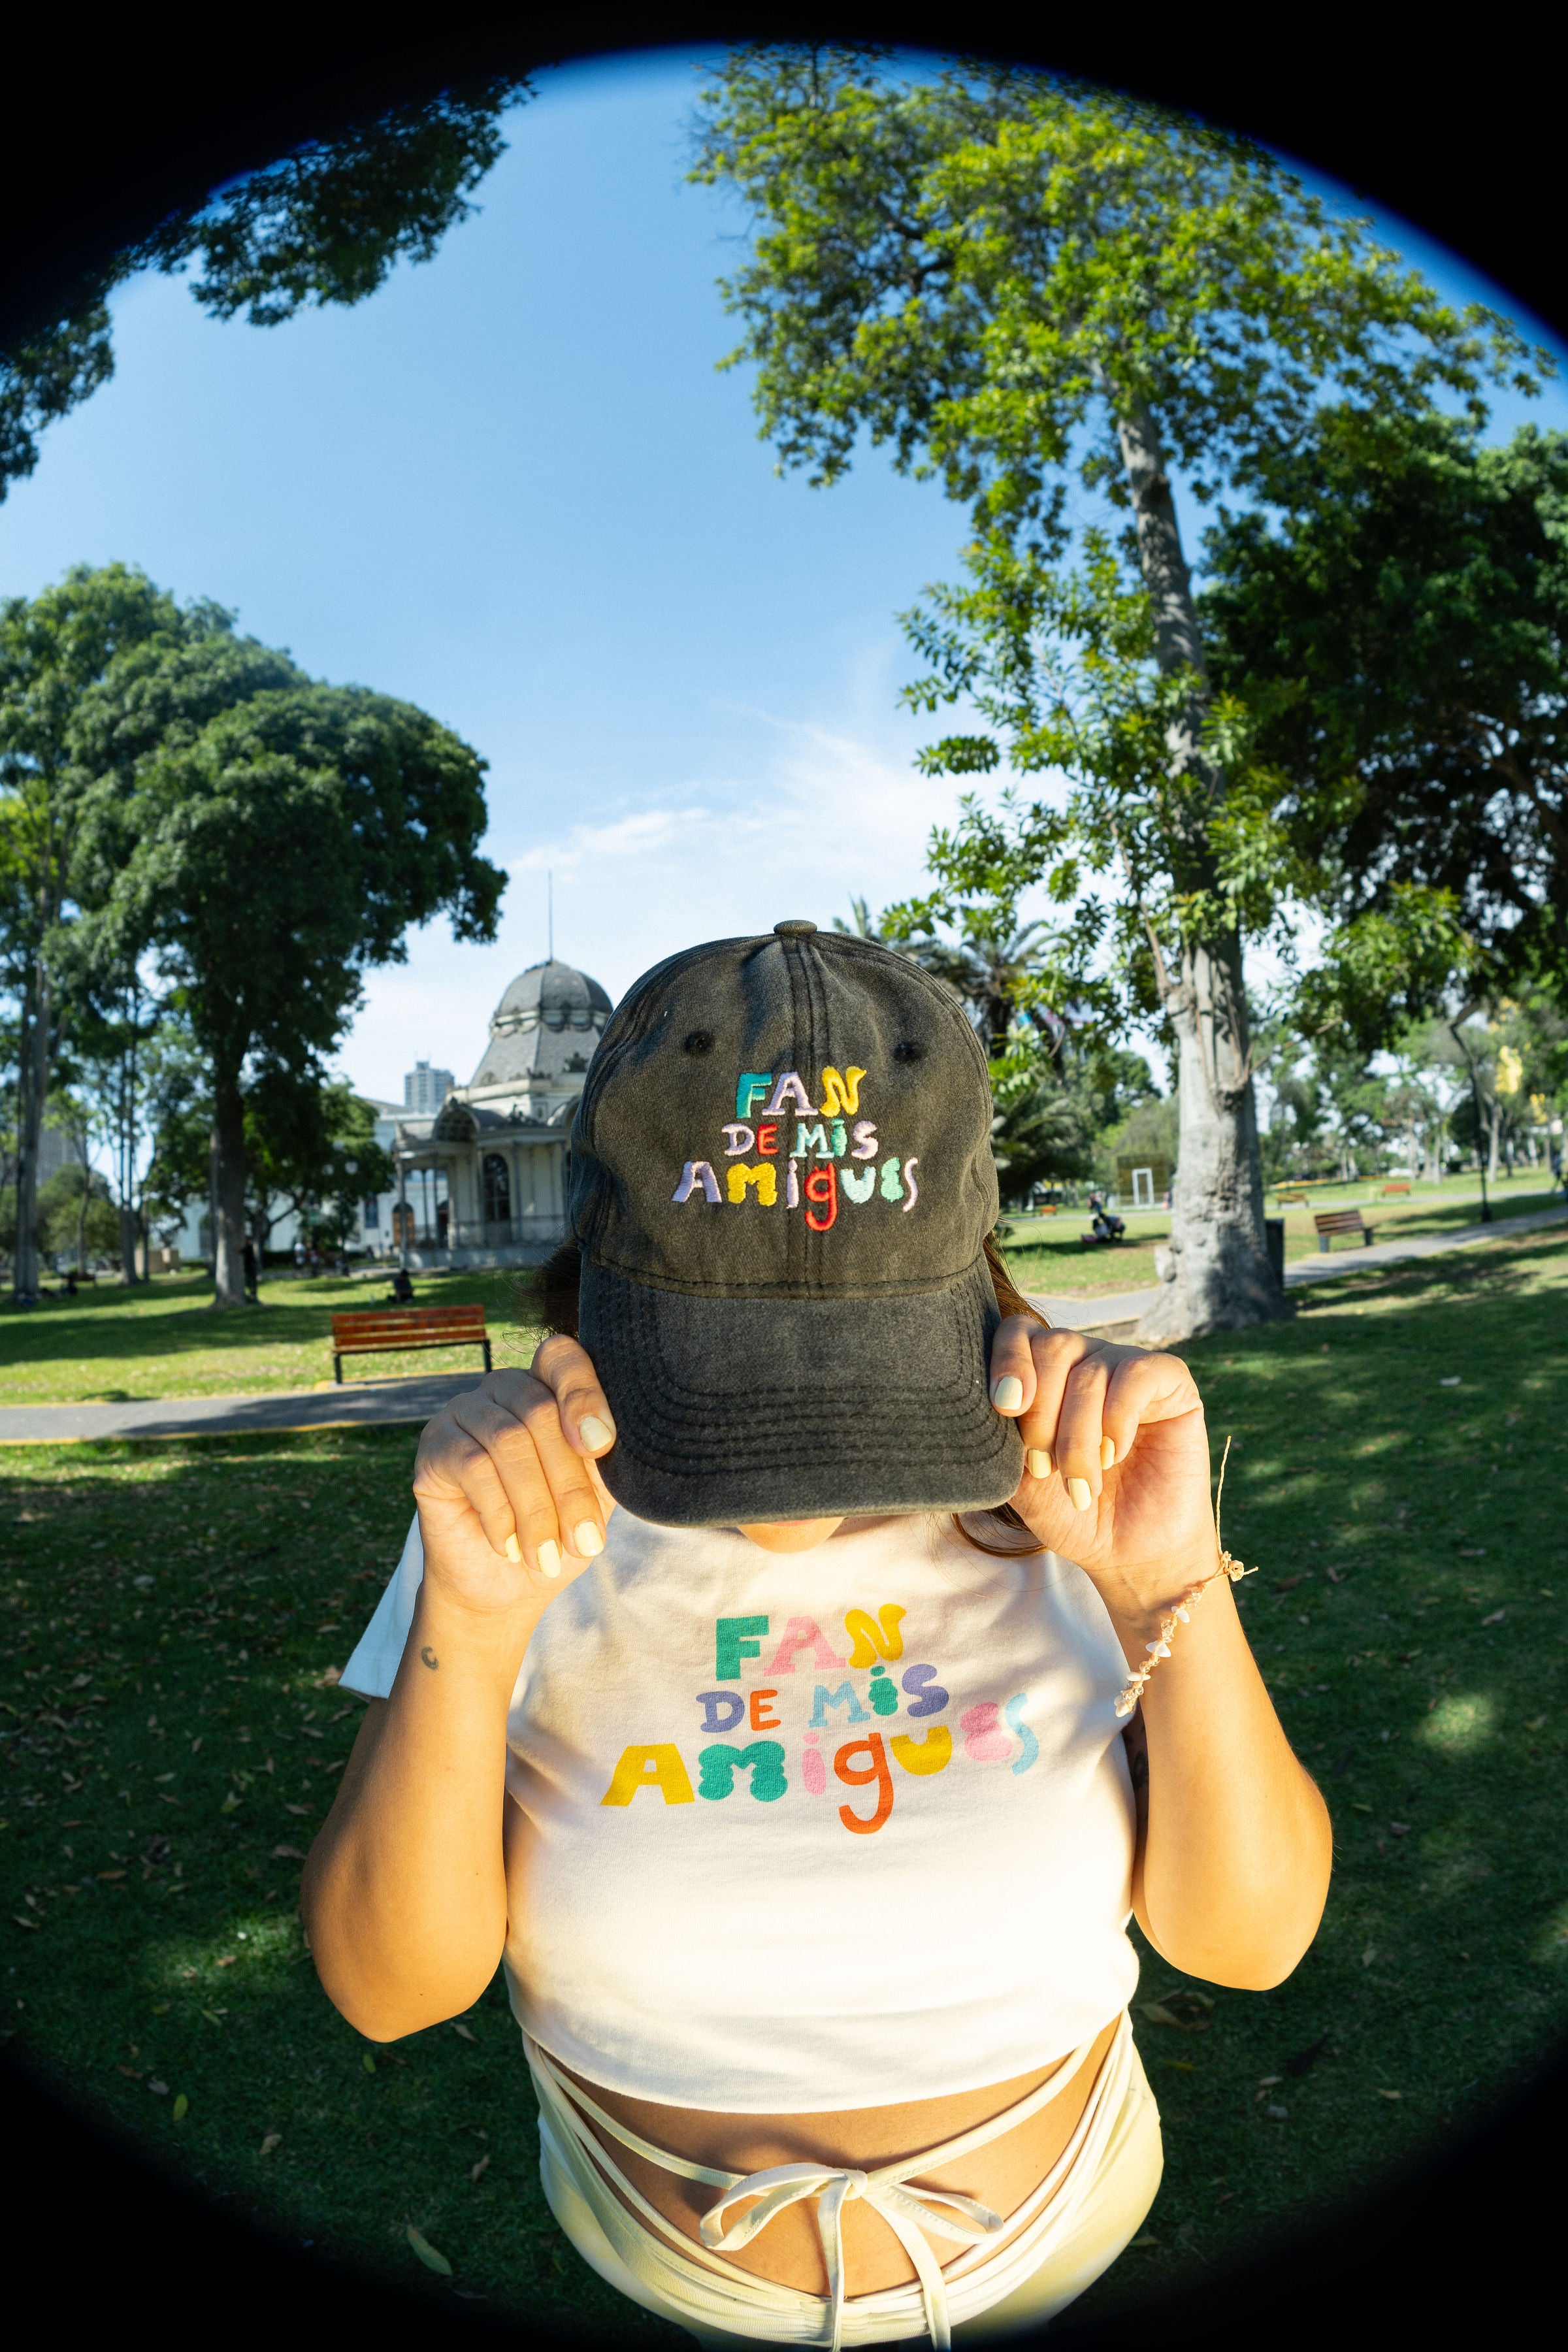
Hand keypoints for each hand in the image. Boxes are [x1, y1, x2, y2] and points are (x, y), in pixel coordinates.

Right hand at [410, 1338, 616, 1616]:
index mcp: (549, 1388)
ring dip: (536, 1508)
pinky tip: (510, 1546)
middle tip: (584, 1542)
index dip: (583, 1393)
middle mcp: (505, 1389)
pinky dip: (499, 1513)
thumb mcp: (596, 1496)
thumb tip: (601, 1440)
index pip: (562, 1358)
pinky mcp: (433, 1445)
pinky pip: (472, 1465)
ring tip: (548, 1557)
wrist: (504, 1587)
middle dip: (568, 1485)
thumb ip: (603, 1459)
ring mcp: (465, 1411)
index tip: (601, 1447)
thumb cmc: (558, 1533)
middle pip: (541, 1412)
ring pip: (508, 1441)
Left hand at [987, 1319, 1217, 1629]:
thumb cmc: (1072, 1513)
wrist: (1130, 1554)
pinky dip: (1118, 1418)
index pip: (1019, 1333)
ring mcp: (1127, 1368)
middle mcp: (1086, 1361)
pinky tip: (1115, 1455)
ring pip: (1091, 1371)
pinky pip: (1137, 1374)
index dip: (1007, 1361)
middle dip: (1041, 1413)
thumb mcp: (1018, 1478)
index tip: (1005, 1409)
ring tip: (1080, 1483)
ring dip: (1077, 1436)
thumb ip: (1000, 1432)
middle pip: (1054, 1346)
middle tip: (1043, 1467)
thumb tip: (992, 1395)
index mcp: (1045, 1373)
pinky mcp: (1171, 1383)